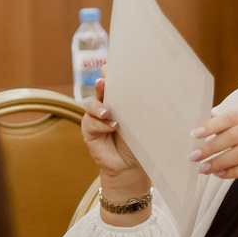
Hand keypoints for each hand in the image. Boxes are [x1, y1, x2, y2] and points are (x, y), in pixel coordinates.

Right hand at [82, 78, 151, 209]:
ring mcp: (95, 116)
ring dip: (98, 106)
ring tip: (108, 113)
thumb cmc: (141, 143)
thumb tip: (149, 90)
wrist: (132, 167)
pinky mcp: (89, 130)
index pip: (115, 80)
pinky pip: (89, 122)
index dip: (113, 72)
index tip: (116, 69)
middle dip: (101, 83)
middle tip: (103, 82)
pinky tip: (112, 127)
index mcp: (121, 98)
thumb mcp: (142, 122)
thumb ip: (139, 107)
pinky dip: (100, 123)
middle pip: (100, 86)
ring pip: (91, 103)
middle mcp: (106, 104)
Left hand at [188, 107, 237, 204]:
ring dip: (219, 162)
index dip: (212, 126)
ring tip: (204, 168)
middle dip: (211, 147)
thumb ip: (231, 125)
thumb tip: (209, 116)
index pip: (232, 117)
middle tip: (194, 156)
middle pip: (235, 136)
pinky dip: (232, 172)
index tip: (195, 134)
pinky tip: (220, 174)